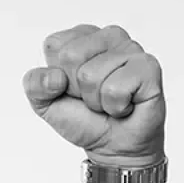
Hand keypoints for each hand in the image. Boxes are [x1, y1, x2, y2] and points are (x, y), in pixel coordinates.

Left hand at [23, 24, 164, 167]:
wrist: (113, 146)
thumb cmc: (82, 118)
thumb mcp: (44, 103)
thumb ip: (34, 84)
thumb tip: (54, 78)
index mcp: (81, 38)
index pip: (54, 45)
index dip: (57, 76)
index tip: (71, 88)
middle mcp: (109, 36)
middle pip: (71, 56)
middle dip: (75, 88)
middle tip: (91, 97)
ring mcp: (131, 49)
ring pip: (91, 74)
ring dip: (95, 100)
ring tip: (108, 102)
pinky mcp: (148, 67)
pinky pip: (115, 89)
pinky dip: (114, 107)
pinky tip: (125, 105)